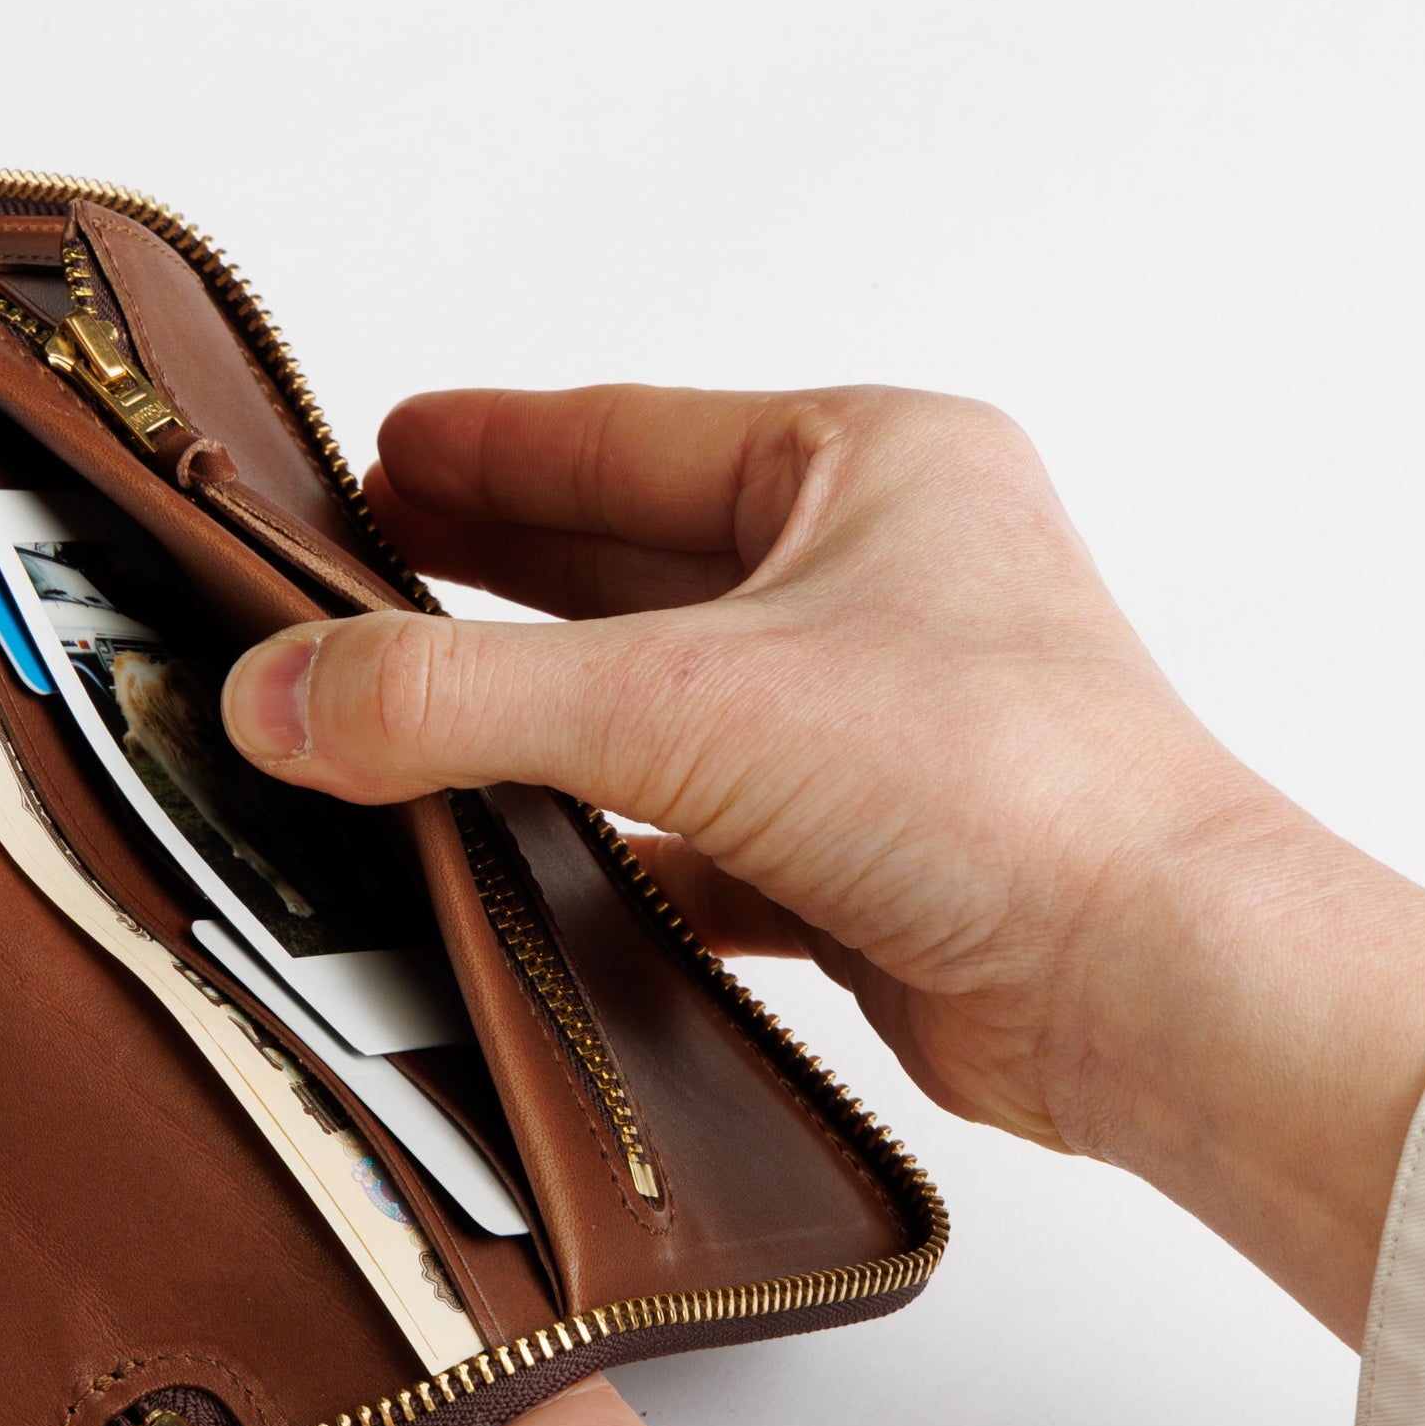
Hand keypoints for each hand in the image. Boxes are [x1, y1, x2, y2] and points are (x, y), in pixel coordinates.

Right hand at [221, 386, 1424, 1339]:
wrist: (1154, 987)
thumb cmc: (1001, 790)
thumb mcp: (677, 703)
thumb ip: (452, 695)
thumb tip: (270, 694)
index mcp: (873, 467)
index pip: (629, 437)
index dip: (491, 443)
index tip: (377, 446)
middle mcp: (885, 582)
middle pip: (636, 560)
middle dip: (498, 563)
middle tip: (361, 556)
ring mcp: (882, 724)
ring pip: (664, 700)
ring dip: (542, 709)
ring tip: (403, 704)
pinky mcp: (869, 858)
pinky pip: (697, 831)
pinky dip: (605, 840)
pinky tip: (518, 856)